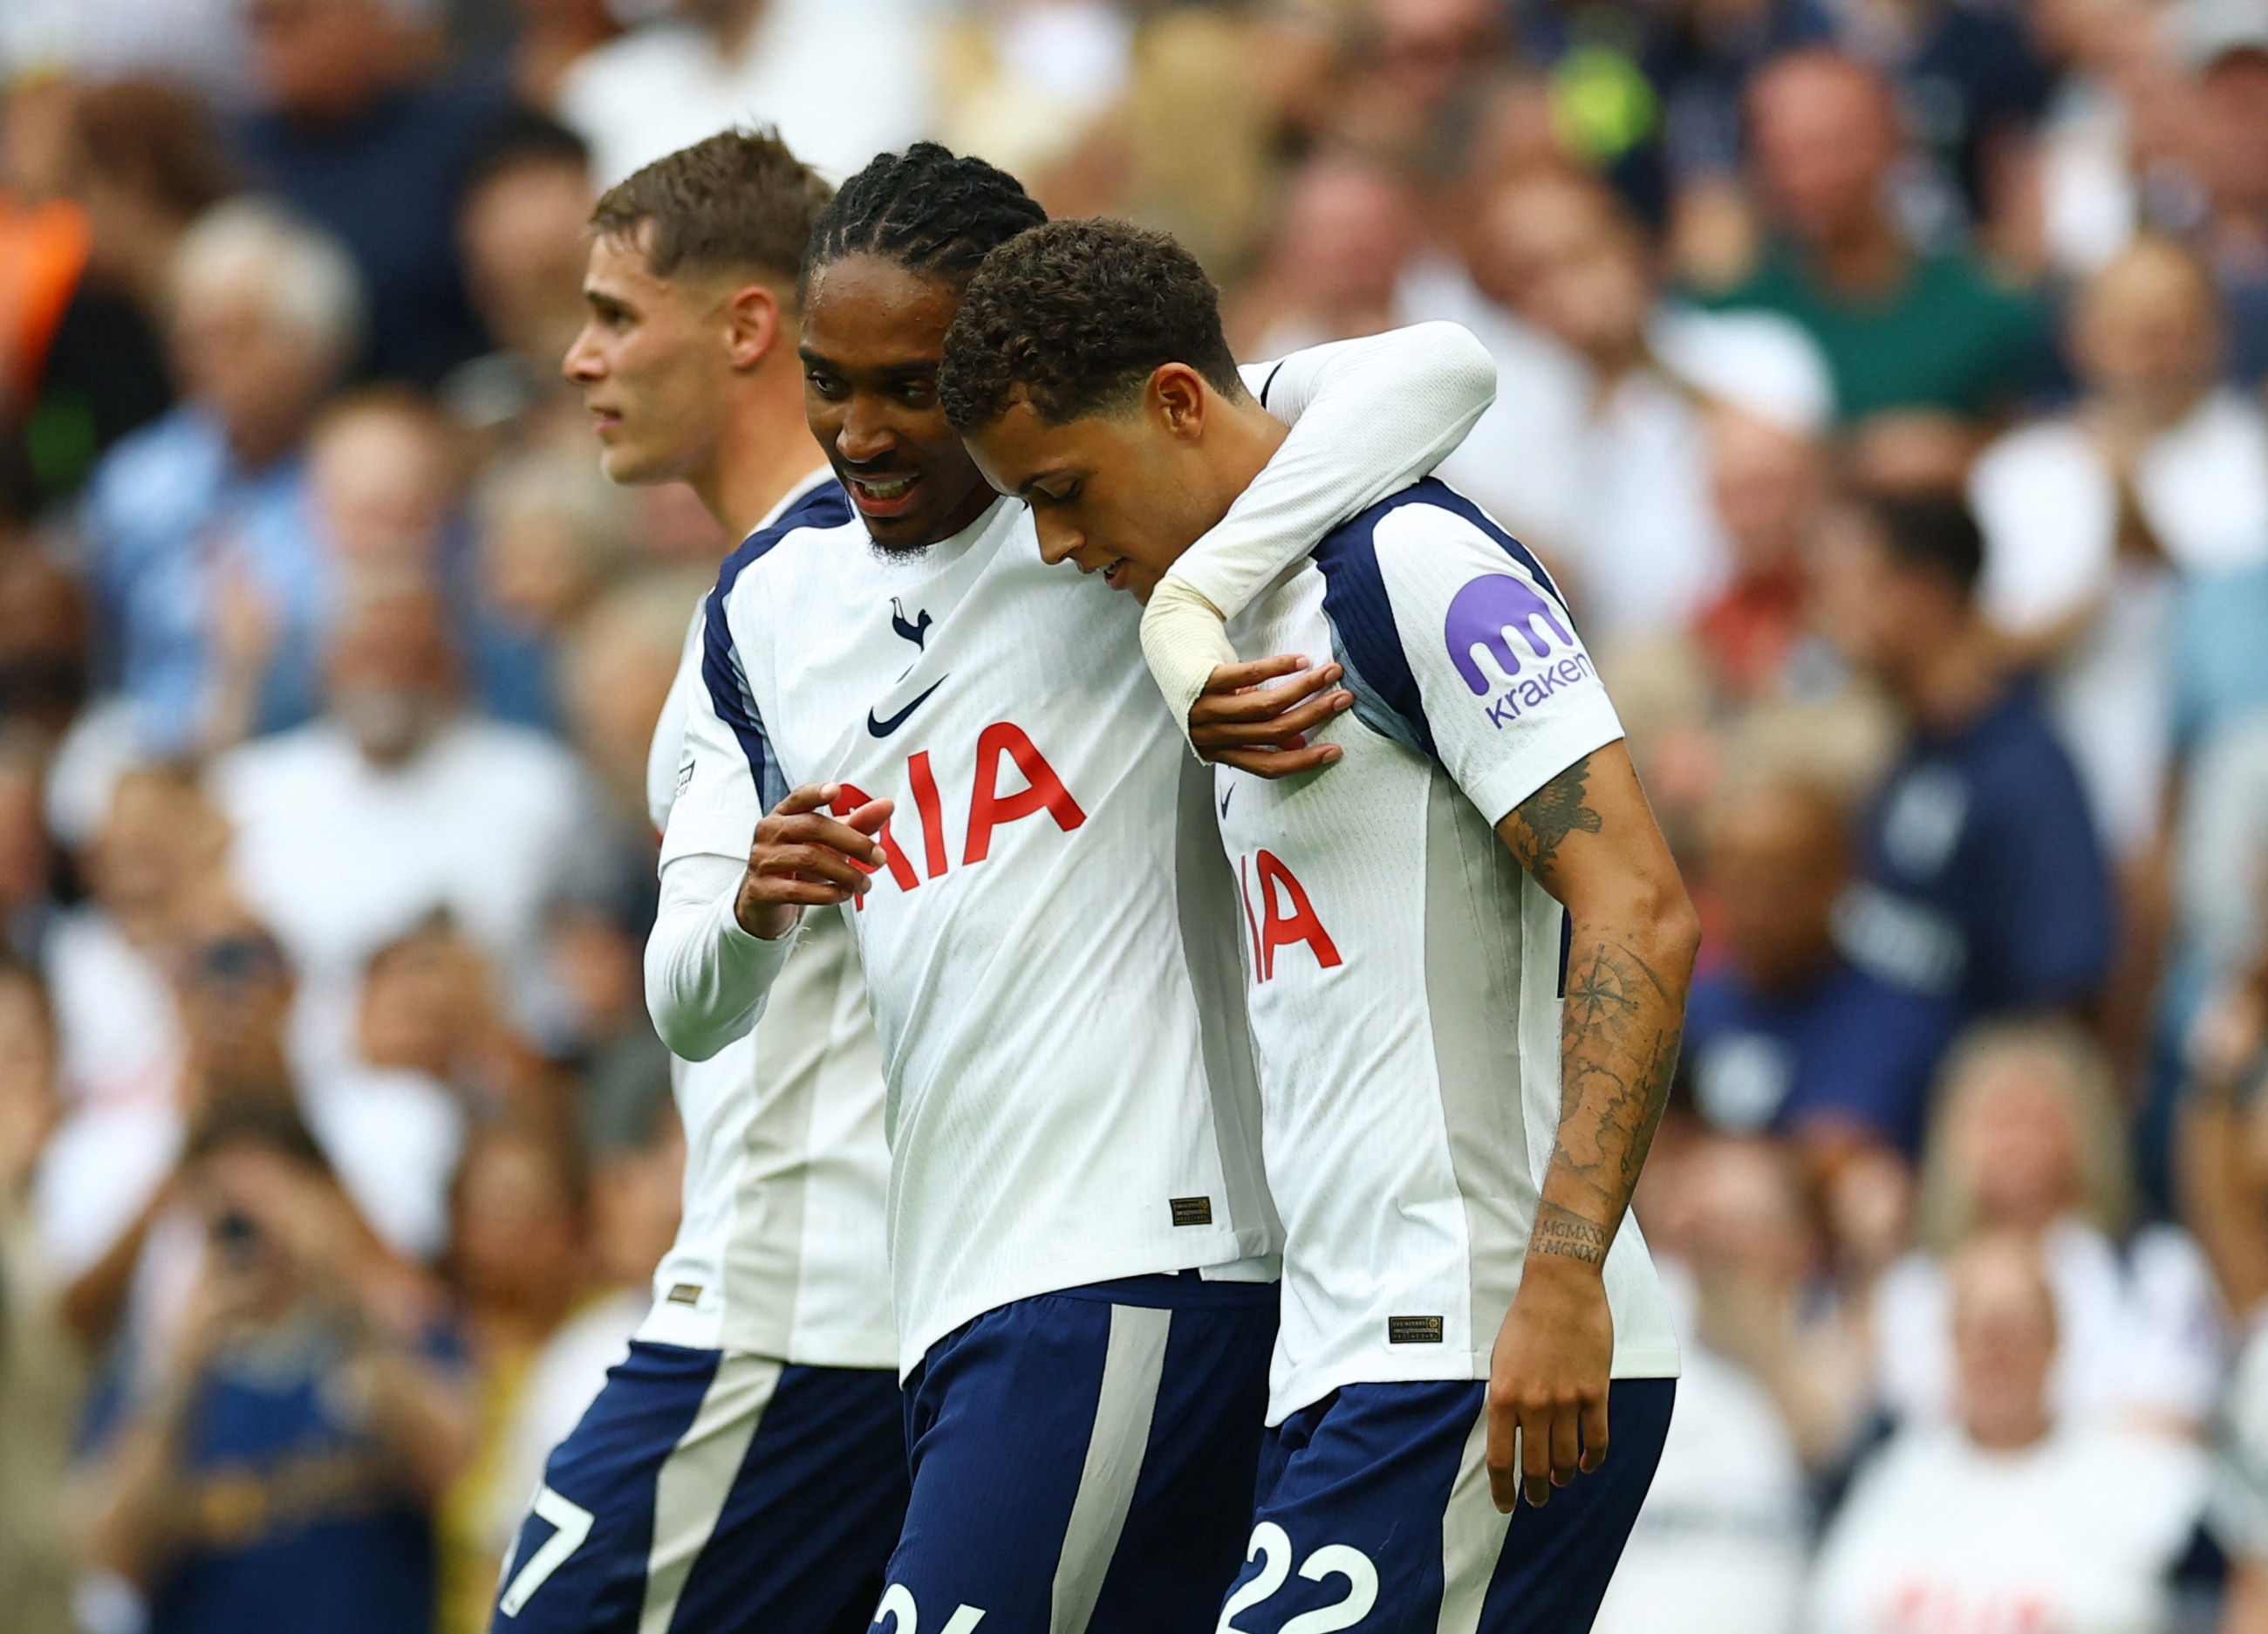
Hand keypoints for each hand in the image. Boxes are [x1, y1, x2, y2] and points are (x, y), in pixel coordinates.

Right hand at [736, 783, 891, 940]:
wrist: (765, 900)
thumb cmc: (800, 862)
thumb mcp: (828, 842)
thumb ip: (857, 823)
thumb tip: (887, 805)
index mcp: (784, 814)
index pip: (799, 797)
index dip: (816, 792)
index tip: (836, 790)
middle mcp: (769, 832)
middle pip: (812, 827)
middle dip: (853, 842)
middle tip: (879, 858)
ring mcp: (762, 860)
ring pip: (808, 859)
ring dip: (845, 873)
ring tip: (864, 884)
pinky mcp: (762, 890)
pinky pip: (798, 890)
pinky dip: (827, 893)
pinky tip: (843, 894)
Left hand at [1188, 655, 1352, 778]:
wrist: (1167, 643)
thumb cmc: (1205, 684)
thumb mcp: (1230, 715)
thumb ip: (1259, 732)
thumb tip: (1296, 744)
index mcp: (1217, 751)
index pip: (1266, 767)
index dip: (1303, 761)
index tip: (1336, 750)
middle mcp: (1209, 735)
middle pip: (1272, 733)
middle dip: (1314, 715)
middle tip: (1344, 698)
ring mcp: (1203, 708)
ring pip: (1264, 707)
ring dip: (1304, 690)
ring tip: (1331, 673)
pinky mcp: (1202, 679)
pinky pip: (1247, 676)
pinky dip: (1278, 668)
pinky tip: (1301, 661)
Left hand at [1487, 1250, 1613, 1512]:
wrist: (1560, 1288)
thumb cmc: (1526, 1321)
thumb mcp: (1500, 1361)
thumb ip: (1505, 1399)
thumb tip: (1509, 1435)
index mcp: (1502, 1395)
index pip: (1499, 1458)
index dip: (1502, 1489)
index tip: (1505, 1505)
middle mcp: (1532, 1403)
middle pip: (1533, 1466)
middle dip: (1534, 1490)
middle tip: (1536, 1499)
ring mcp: (1566, 1400)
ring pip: (1565, 1458)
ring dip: (1562, 1476)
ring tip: (1560, 1479)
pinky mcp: (1595, 1392)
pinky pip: (1596, 1440)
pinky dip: (1591, 1460)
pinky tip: (1586, 1465)